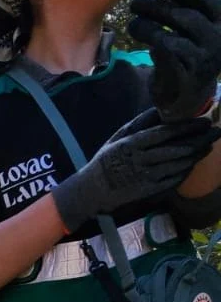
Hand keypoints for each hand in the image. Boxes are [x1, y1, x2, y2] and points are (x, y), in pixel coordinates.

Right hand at [52, 106, 216, 233]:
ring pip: (178, 165)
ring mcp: (146, 177)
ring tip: (208, 146)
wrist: (93, 190)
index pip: (166, 133)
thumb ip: (140, 123)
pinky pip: (173, 180)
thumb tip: (161, 110)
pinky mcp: (149, 191)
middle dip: (199, 140)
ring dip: (196, 155)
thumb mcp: (119, 136)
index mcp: (134, 144)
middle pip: (178, 149)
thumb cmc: (107, 159)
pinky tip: (193, 164)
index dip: (188, 127)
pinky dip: (185, 172)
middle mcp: (142, 160)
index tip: (203, 121)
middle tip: (216, 132)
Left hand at [129, 0, 220, 122]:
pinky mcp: (189, 75)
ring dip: (149, 24)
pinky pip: (169, 53)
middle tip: (137, 2)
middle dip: (159, 5)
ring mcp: (205, 57)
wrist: (190, 96)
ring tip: (133, 21)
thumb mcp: (204, 23)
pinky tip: (144, 40)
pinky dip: (154, 43)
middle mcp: (218, 37)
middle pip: (187, 14)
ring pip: (174, 34)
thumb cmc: (193, 52)